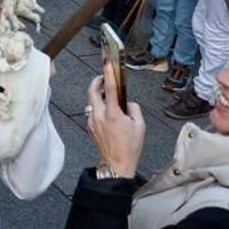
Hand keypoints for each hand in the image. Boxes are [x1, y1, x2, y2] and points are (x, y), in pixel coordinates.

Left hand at [86, 63, 145, 178]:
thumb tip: (128, 102)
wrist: (116, 165)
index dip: (108, 73)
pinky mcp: (89, 127)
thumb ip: (134, 109)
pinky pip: (92, 112)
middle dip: (97, 81)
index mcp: (112, 114)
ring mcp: (91, 121)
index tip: (107, 63)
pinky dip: (98, 108)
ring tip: (109, 99)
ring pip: (91, 101)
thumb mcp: (140, 126)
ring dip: (98, 96)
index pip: (109, 88)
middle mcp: (99, 116)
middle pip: (91, 90)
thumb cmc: (129, 147)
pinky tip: (107, 114)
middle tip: (103, 78)